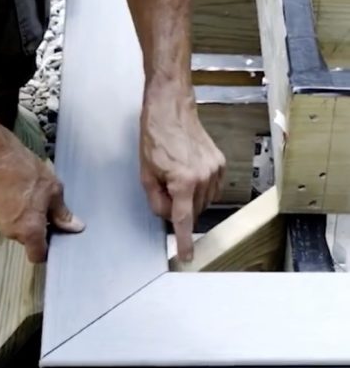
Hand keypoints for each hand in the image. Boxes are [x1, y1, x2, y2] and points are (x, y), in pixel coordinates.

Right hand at [0, 133, 84, 263]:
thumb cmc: (23, 170)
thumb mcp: (52, 189)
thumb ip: (62, 213)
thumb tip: (74, 227)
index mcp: (29, 230)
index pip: (38, 256)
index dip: (49, 250)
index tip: (58, 237)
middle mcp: (12, 231)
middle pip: (30, 241)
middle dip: (41, 230)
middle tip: (51, 210)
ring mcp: (0, 221)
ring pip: (20, 229)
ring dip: (30, 219)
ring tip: (37, 197)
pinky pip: (11, 218)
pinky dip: (19, 211)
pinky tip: (24, 192)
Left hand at [140, 91, 224, 261]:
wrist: (171, 110)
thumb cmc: (155, 137)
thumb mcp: (146, 173)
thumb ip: (156, 201)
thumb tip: (167, 216)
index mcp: (183, 181)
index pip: (183, 220)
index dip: (185, 241)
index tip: (187, 256)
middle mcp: (203, 178)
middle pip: (193, 210)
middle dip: (179, 207)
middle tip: (165, 187)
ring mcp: (215, 170)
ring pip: (203, 201)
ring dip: (190, 197)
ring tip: (176, 174)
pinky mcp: (220, 163)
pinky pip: (212, 189)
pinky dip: (200, 188)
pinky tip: (188, 173)